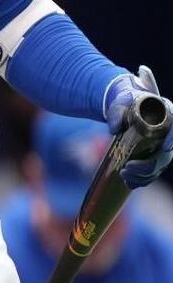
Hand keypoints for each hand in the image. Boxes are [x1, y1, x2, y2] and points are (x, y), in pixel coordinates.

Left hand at [104, 66, 172, 187]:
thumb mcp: (120, 102)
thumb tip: (114, 129)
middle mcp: (168, 134)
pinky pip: (152, 172)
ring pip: (158, 167)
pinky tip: (128, 181)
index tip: (165, 148)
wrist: (126, 107)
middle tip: (126, 168)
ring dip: (142, 176)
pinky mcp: (154, 156)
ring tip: (123, 174)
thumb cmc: (127, 101)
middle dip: (147, 166)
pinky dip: (141, 179)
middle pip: (165, 155)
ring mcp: (162, 147)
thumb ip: (116, 112)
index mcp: (166, 116)